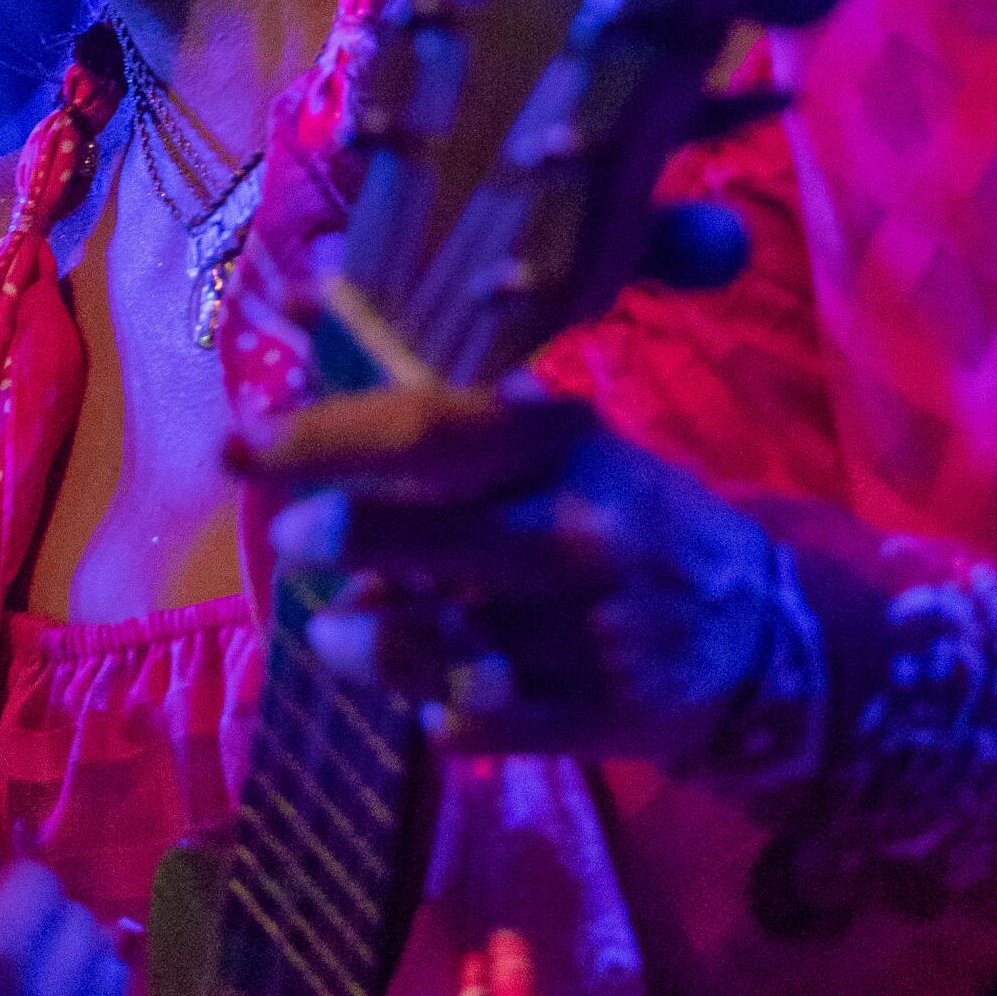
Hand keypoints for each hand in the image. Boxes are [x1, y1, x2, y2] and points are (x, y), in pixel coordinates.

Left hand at [233, 379, 781, 765]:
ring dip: (370, 638)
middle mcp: (579, 532)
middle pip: (442, 529)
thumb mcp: (549, 436)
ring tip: (336, 628)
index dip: (330, 430)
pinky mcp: (601, 715)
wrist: (754, 630)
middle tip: (288, 534)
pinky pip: (485, 721)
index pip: (435, 427)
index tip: (243, 435)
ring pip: (447, 640)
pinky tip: (423, 694)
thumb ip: (426, 380)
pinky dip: (436, 709)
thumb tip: (306, 274)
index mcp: (562, 446)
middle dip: (352, 531)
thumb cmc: (615, 514)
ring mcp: (592, 630)